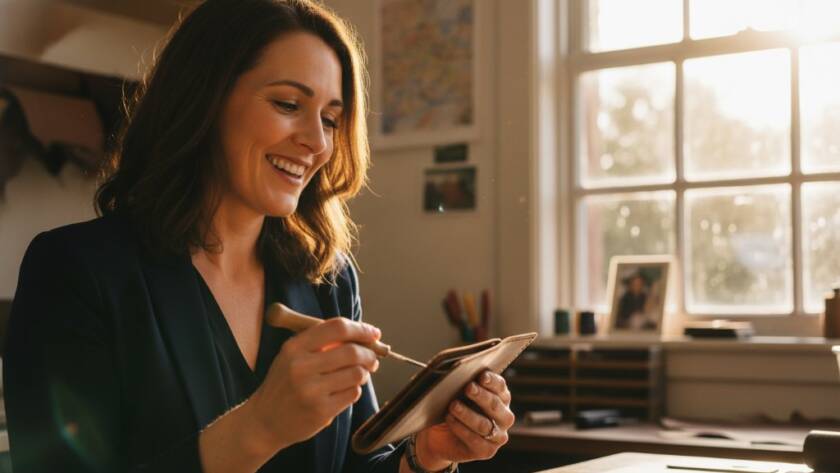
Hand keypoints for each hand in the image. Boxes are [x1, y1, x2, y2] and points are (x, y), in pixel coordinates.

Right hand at [246, 317, 380, 449]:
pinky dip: (355, 390)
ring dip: (364, 374)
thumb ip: (321, 342)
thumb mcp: (292, 356)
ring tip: (359, 375)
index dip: (361, 329)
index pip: (337, 328)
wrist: (264, 421)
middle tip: (373, 359)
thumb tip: (363, 334)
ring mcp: (311, 390)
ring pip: (357, 374)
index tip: (374, 333)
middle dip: (369, 354)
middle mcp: (301, 367)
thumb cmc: (285, 384)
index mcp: (294, 347)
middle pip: (352, 352)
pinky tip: (345, 391)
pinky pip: (353, 393)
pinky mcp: (321, 411)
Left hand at [414, 371, 514, 468]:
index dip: (492, 381)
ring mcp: (498, 436)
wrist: (441, 436)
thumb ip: (463, 385)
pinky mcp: (487, 451)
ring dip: (467, 414)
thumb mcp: (458, 394)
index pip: (500, 387)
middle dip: (481, 396)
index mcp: (501, 398)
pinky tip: (450, 419)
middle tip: (468, 387)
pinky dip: (461, 429)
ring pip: (484, 424)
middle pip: (495, 405)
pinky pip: (475, 440)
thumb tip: (459, 375)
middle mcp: (504, 417)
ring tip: (453, 405)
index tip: (481, 375)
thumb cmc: (453, 408)